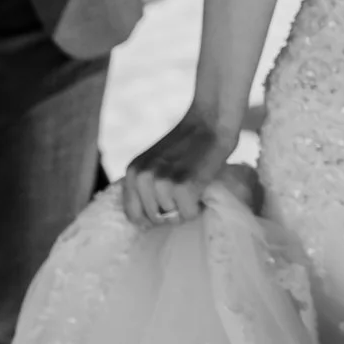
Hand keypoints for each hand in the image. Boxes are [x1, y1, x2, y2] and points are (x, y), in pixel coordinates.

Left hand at [120, 111, 233, 225]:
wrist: (210, 122)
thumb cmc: (187, 144)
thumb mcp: (154, 162)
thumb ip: (146, 184)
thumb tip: (145, 221)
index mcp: (133, 172)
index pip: (133, 214)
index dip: (153, 215)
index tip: (169, 206)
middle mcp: (143, 178)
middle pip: (155, 219)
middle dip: (172, 211)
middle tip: (185, 191)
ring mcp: (162, 183)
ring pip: (173, 219)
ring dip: (186, 208)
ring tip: (193, 187)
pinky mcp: (183, 187)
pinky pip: (189, 215)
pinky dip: (198, 207)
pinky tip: (201, 188)